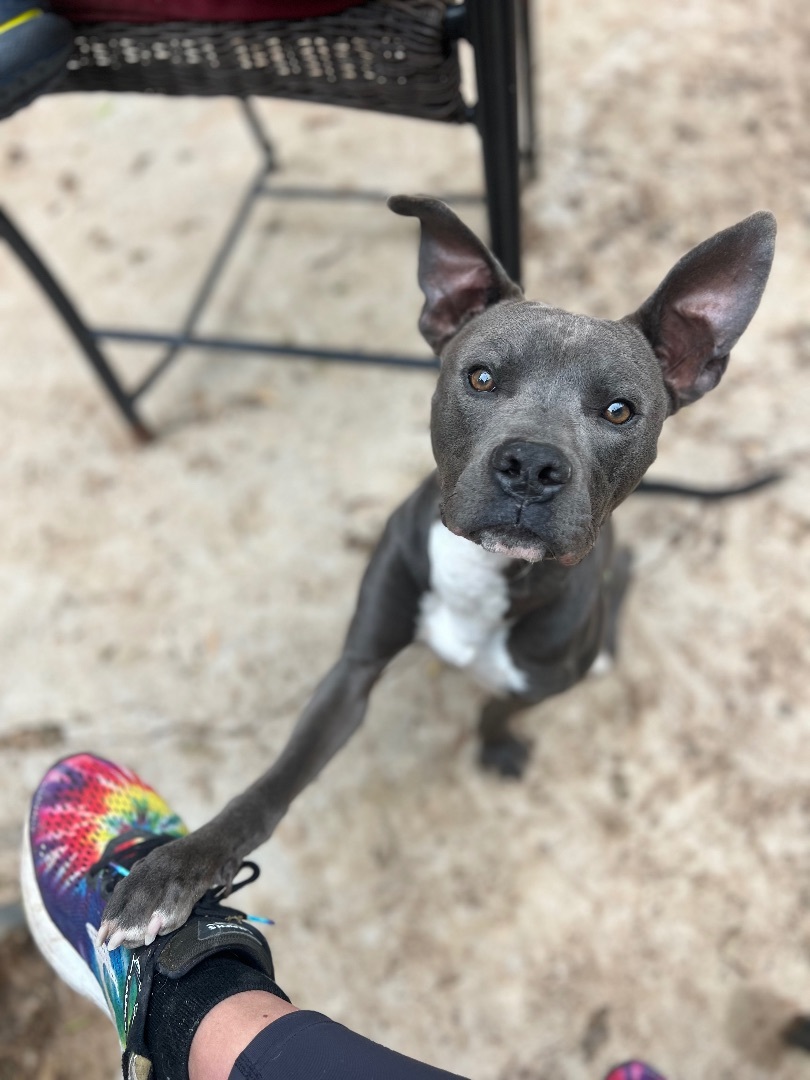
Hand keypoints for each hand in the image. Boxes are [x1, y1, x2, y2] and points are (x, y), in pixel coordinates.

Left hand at [98, 828, 239, 949]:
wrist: (222, 839)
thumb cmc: (191, 863)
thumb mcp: (165, 871)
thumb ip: (149, 891)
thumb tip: (132, 927)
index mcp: (148, 863)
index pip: (124, 888)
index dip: (112, 913)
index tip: (101, 936)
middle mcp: (160, 863)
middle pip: (137, 894)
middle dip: (124, 920)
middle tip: (113, 944)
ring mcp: (178, 868)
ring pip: (156, 895)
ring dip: (144, 921)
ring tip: (136, 941)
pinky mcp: (197, 875)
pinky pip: (180, 897)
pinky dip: (170, 914)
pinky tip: (161, 930)